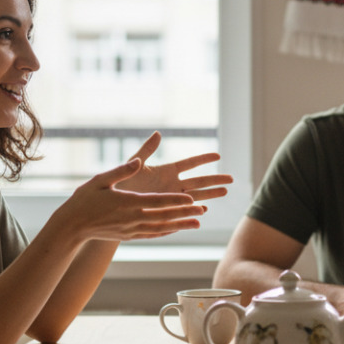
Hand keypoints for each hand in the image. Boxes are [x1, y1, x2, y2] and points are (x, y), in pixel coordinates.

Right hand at [52, 157, 205, 244]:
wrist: (71, 226)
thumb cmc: (84, 200)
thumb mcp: (101, 180)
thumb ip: (122, 170)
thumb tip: (138, 161)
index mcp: (128, 203)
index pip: (158, 202)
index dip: (176, 201)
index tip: (192, 199)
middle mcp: (133, 219)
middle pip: (164, 216)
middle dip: (185, 213)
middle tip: (203, 210)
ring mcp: (131, 230)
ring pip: (161, 228)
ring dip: (180, 225)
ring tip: (198, 223)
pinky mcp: (129, 236)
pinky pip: (152, 235)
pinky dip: (167, 232)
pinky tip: (176, 230)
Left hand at [119, 132, 233, 202]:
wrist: (112, 204)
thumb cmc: (120, 182)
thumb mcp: (133, 163)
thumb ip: (146, 150)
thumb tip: (158, 134)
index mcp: (167, 171)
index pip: (190, 164)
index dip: (203, 159)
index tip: (218, 156)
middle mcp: (172, 184)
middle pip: (198, 181)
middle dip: (215, 180)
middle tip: (231, 179)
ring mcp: (171, 198)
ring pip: (195, 196)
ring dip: (210, 195)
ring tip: (225, 192)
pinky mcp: (166, 210)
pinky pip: (184, 210)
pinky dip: (193, 210)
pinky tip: (203, 210)